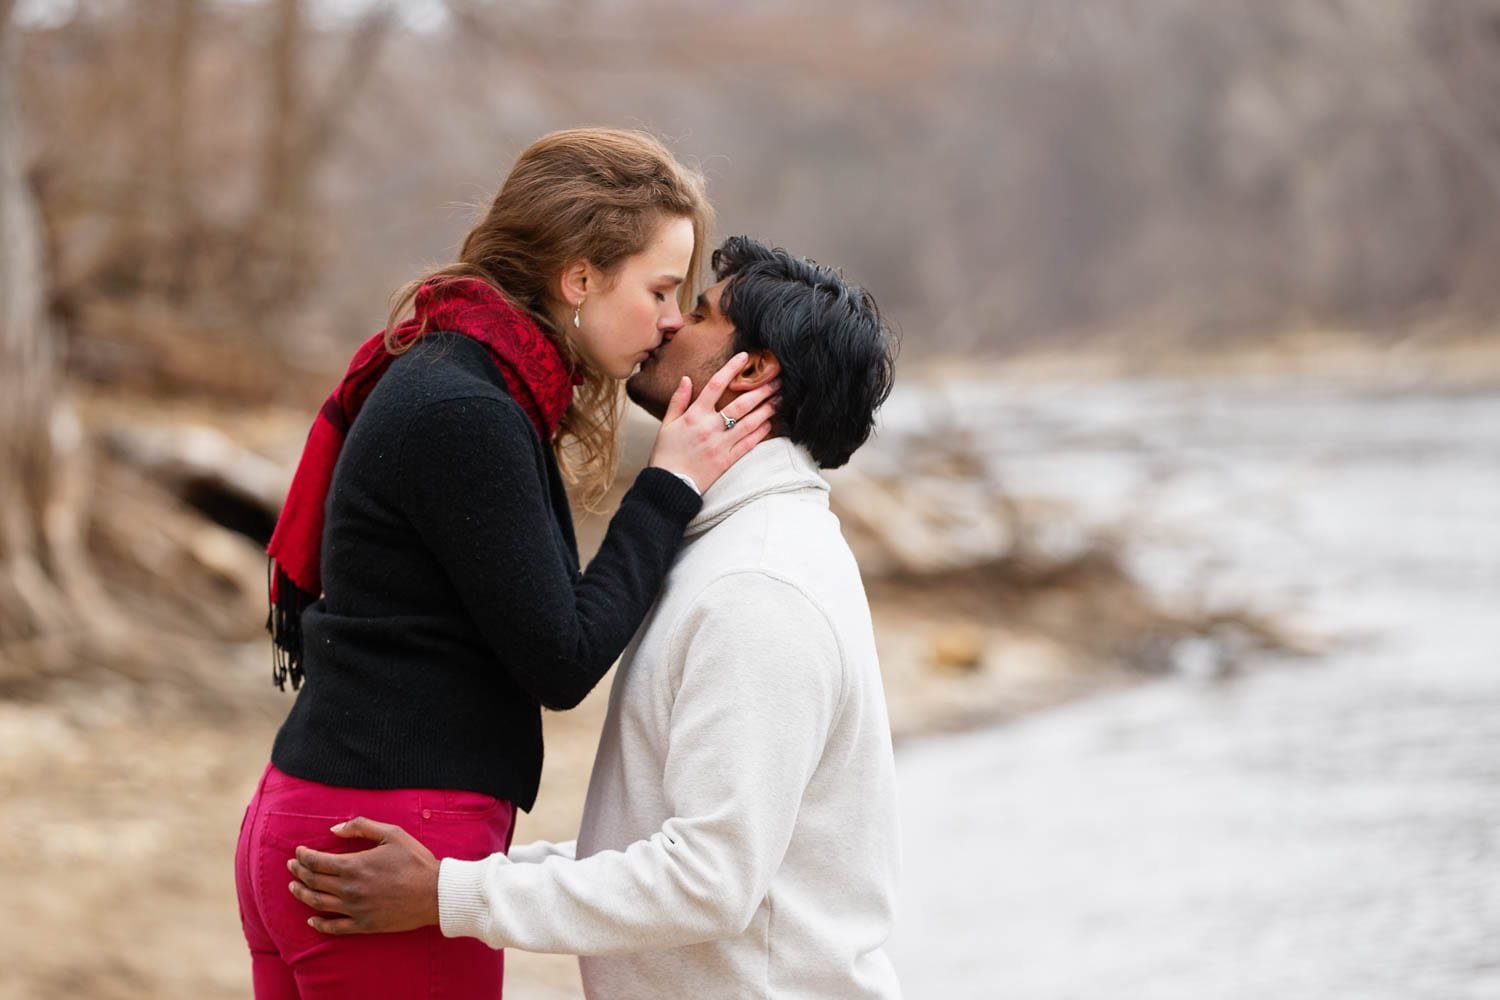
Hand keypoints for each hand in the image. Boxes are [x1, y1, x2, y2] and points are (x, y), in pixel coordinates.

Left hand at [286, 816, 438, 934]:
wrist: (435, 894)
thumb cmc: (415, 861)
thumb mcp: (392, 834)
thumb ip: (361, 826)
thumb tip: (334, 829)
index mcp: (354, 865)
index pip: (317, 861)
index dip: (303, 856)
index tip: (298, 852)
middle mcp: (348, 889)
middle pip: (313, 881)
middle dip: (299, 871)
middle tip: (292, 866)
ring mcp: (354, 909)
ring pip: (317, 903)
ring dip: (301, 894)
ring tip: (294, 887)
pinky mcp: (363, 925)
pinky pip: (333, 927)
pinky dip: (319, 924)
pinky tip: (311, 920)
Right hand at [647, 352, 778, 493]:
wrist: (669, 485)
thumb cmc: (666, 455)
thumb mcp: (666, 424)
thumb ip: (678, 400)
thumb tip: (687, 379)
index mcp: (694, 415)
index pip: (716, 384)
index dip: (731, 368)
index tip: (744, 357)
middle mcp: (710, 427)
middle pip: (741, 403)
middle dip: (761, 389)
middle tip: (776, 380)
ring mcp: (720, 444)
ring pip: (749, 422)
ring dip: (766, 409)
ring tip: (779, 399)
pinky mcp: (727, 460)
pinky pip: (748, 443)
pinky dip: (761, 432)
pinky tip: (770, 423)